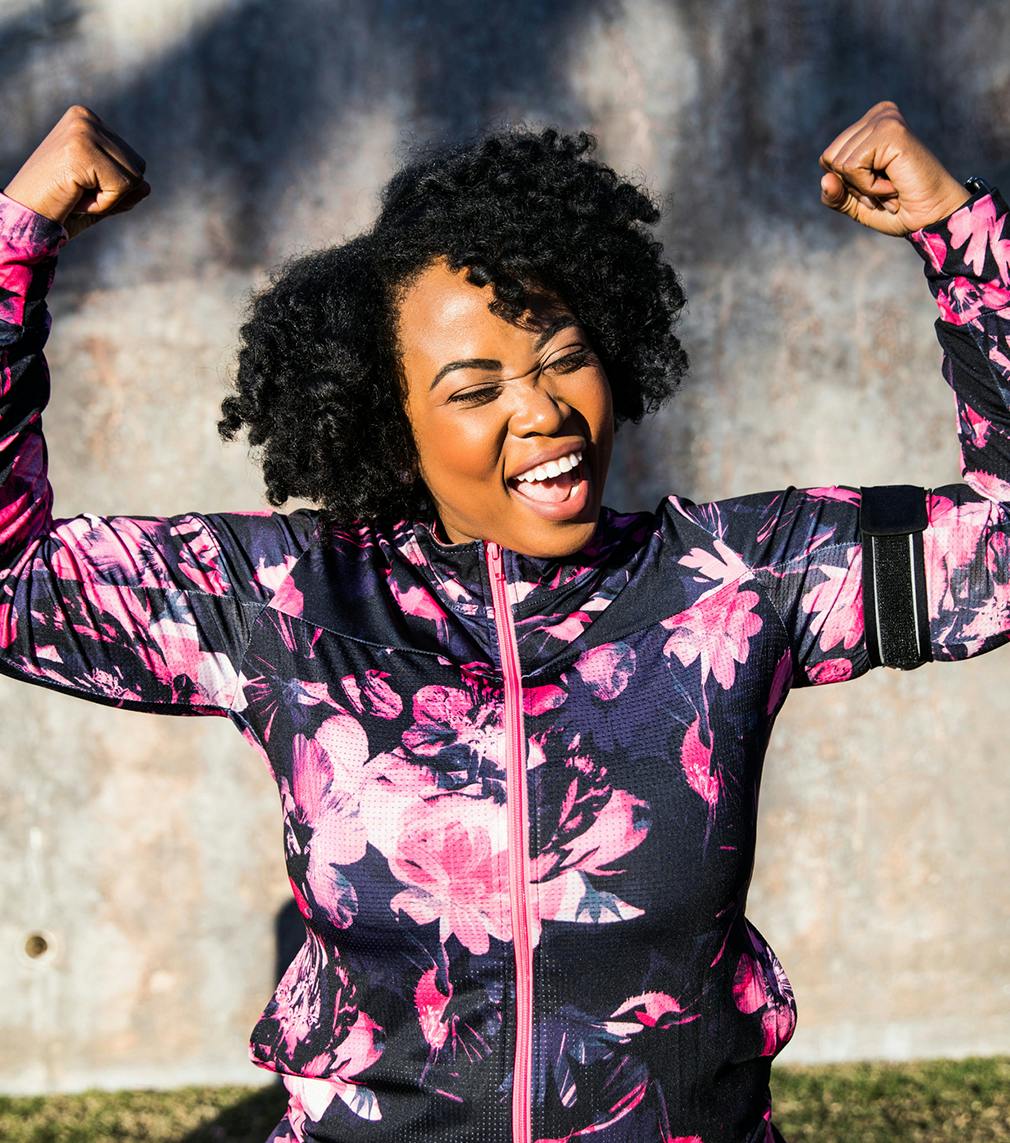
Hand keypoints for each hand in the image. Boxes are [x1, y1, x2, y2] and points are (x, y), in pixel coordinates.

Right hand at [3, 105, 149, 240]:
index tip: (79, 186)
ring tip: (75, 194)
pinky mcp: (82, 149)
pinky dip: (104, 204)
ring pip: (134, 178)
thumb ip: (126, 189)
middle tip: (77, 192)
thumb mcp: (100, 197)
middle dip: (114, 193)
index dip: (113, 187)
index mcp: (87, 120)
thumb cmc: (58, 207)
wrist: (24, 218)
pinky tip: (75, 198)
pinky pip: (122, 188)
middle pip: (138, 167)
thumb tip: (148, 186)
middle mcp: (86, 118)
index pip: (132, 161)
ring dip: (109, 200)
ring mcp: (83, 130)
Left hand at [818, 100, 969, 235]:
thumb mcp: (855, 204)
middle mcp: (878, 114)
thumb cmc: (899, 208)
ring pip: (839, 164)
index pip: (827, 159)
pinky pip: (852, 167)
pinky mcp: (891, 130)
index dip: (846, 184)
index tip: (876, 186)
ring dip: (863, 188)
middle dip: (852, 186)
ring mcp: (885, 119)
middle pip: (829, 159)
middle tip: (884, 188)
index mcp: (869, 125)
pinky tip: (894, 184)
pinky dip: (869, 187)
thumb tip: (825, 179)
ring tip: (891, 186)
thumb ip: (834, 194)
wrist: (932, 217)